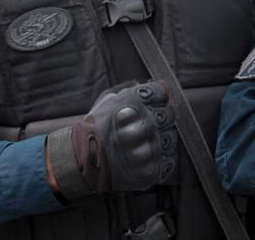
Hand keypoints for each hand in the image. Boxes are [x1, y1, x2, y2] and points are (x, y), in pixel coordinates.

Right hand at [46, 81, 176, 199]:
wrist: (83, 160)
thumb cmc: (97, 128)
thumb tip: (164, 85)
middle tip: (143, 125)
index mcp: (135, 103)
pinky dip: (160, 157)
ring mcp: (151, 148)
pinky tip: (146, 155)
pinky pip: (169, 159)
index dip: (156, 98)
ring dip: (160, 138)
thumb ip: (138, 90)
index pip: (162, 93)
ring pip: (170, 137)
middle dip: (158, 118)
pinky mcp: (152, 169)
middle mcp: (145, 124)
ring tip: (142, 142)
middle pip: (168, 114)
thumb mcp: (110, 99)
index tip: (148, 105)